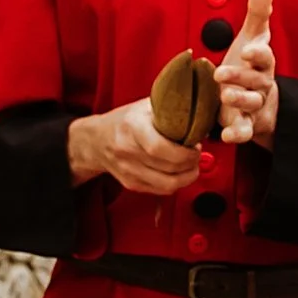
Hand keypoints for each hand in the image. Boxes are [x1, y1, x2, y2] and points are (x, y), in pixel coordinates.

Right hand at [68, 99, 198, 193]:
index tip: (195, 145)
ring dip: (188, 176)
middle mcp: (127, 151)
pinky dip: (177, 183)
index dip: (184, 152)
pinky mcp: (131, 184)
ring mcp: (128, 170)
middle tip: (196, 153)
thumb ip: (171, 107)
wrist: (97, 140)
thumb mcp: (145, 106)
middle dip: (192, 162)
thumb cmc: (126, 121)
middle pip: (169, 168)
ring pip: (169, 184)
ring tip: (191, 163)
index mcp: (132, 127)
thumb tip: (200, 110)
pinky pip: (163, 190)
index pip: (159, 148)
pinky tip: (180, 171)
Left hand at [215, 0, 278, 145]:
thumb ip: (258, 12)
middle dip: (241, 77)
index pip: (265, 57)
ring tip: (225, 97)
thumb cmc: (251, 66)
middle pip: (256, 80)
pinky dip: (238, 134)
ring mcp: (254, 105)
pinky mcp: (245, 124)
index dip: (258, 54)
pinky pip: (244, 130)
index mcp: (263, 64)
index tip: (249, 51)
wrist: (258, 104)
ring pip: (251, 103)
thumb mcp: (252, 38)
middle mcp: (261, 85)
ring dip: (240, 100)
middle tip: (222, 74)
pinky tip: (226, 136)